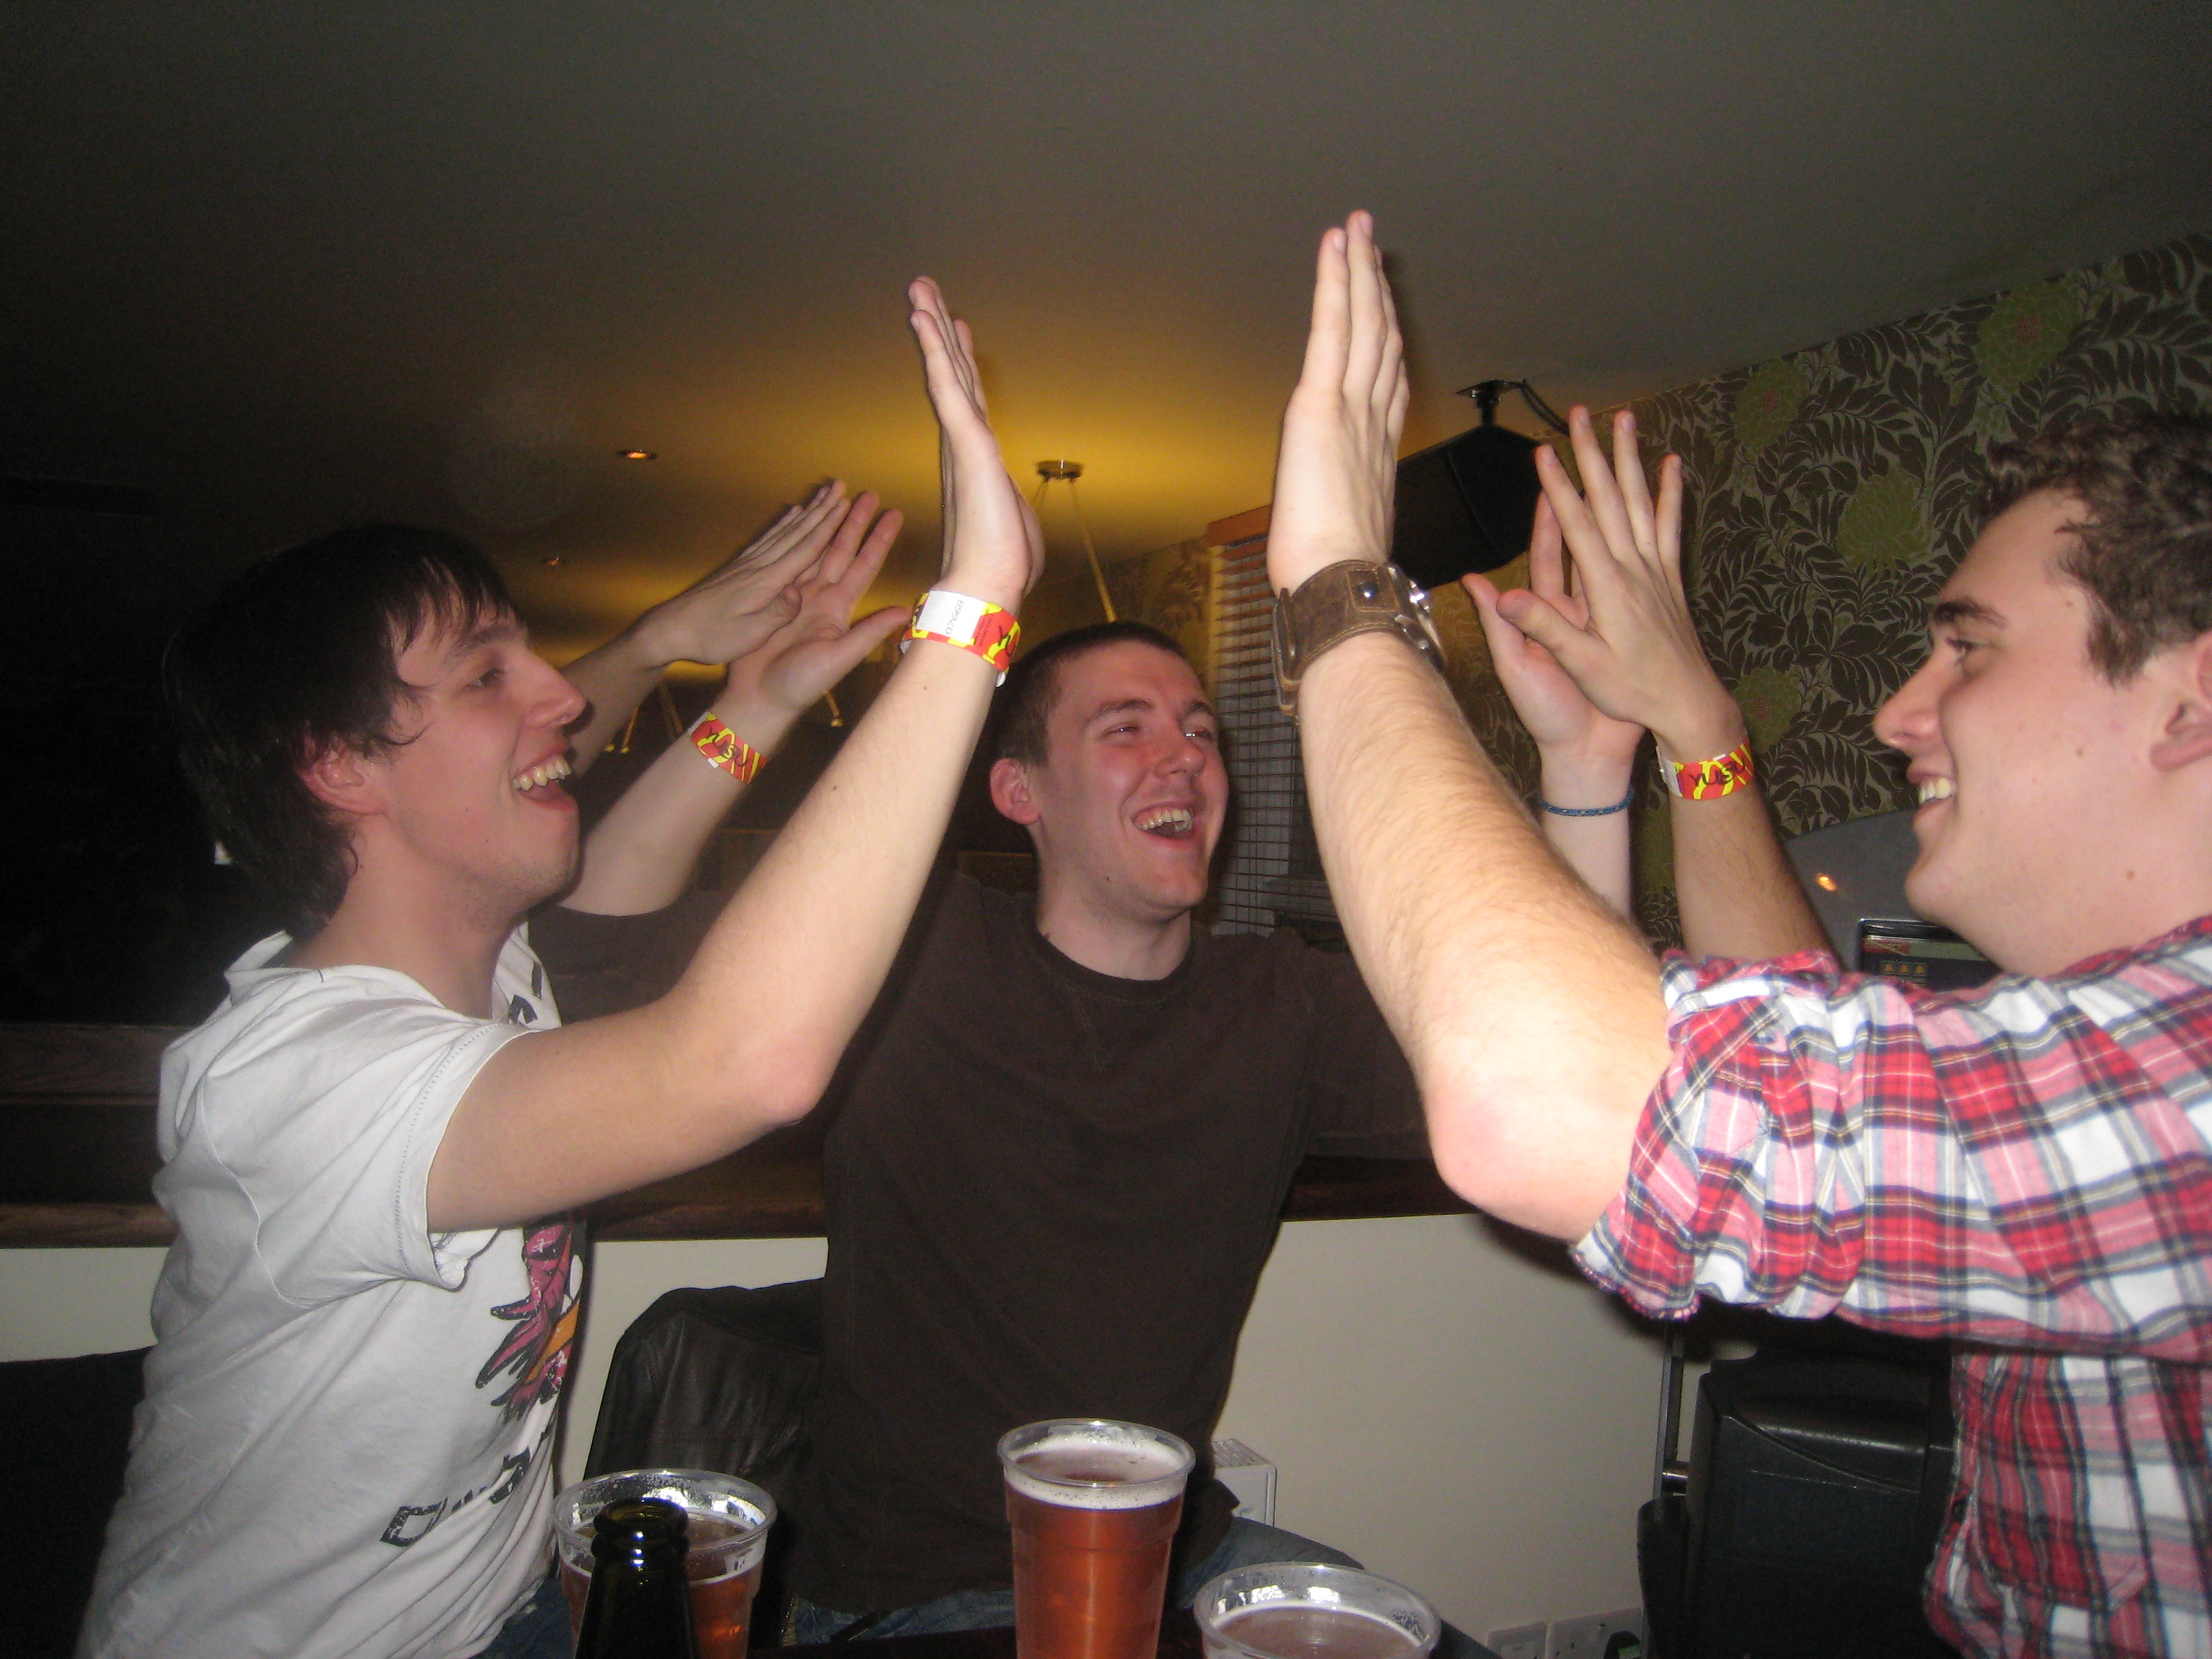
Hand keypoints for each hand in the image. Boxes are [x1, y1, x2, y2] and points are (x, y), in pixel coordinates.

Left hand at [625, 482, 853, 669]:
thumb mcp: (746, 635)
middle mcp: (759, 566)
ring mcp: (747, 563)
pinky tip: (789, 514)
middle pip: (797, 532)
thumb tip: (800, 592)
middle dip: (821, 509)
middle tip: (839, 486)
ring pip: (784, 530)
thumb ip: (775, 614)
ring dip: (806, 511)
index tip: (845, 505)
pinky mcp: (738, 567)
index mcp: (766, 582)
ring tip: (822, 494)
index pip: (804, 549)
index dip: (827, 526)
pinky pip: (767, 538)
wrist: (671, 629)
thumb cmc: (709, 637)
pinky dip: (782, 523)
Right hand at [721, 492, 908, 718]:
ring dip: (826, 525)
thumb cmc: (799, 684)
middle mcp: (821, 597)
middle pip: (841, 550)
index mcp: (839, 609)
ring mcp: (796, 595)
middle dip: (854, 522)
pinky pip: (786, 560)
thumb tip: (906, 611)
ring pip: (815, 550)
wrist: (759, 697)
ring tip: (836, 497)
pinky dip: (794, 540)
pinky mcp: (773, 598)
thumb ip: (869, 632)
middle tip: (868, 493)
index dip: (878, 540)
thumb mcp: (838, 657)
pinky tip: (798, 522)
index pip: (864, 566)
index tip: (893, 515)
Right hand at [907, 278, 1042, 612]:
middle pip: (952, 375)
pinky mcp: (968, 442)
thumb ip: (1011, 507)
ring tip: (920, 289)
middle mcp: (962, 444)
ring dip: (933, 327)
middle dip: (939, 331)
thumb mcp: (1015, 523)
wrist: (988, 587)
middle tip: (925, 292)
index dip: (958, 362)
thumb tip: (1011, 516)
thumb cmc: (1003, 568)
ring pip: (946, 371)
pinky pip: (948, 386)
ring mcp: (963, 441)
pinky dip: (935, 351)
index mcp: (974, 461)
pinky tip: (924, 319)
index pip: (967, 400)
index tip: (954, 327)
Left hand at [1266, 211, 1408, 594]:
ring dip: (1360, 269)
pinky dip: (1336, 280)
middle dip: (1378, 290)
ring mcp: (1352, 406)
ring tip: (1358, 227)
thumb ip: (1345, 510)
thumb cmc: (1337, 573)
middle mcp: (1373, 420)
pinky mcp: (1322, 402)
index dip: (1388, 338)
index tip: (1386, 309)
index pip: (1387, 380)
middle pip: (1381, 339)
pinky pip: (1333, 326)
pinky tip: (1337, 243)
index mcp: (1378, 451)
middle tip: (1374, 246)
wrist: (1339, 580)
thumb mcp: (1346, 534)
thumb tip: (1334, 526)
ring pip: (1363, 321)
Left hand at [1465, 495, 1644, 777]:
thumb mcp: (1516, 666)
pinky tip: (1660, 538)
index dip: (1549, 517)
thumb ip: (1499, 622)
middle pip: (1581, 547)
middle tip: (1591, 465)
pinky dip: (1649, 561)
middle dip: (1584, 506)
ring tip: (1629, 487)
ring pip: (1612, 561)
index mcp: (1544, 613)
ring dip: (1618, 525)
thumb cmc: (1547, 716)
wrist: (1588, 755)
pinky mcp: (1628, 635)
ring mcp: (1604, 620)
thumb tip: (1473, 579)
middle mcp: (1573, 610)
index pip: (1548, 553)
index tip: (1551, 477)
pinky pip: (1639, 589)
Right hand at [1501, 408, 1742, 761]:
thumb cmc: (1630, 691)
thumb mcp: (1581, 665)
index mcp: (1607, 588)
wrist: (1687, 704)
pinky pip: (1670, 524)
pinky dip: (1671, 491)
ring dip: (1630, 457)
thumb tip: (1501, 597)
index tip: (1543, 451)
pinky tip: (1672, 465)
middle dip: (1591, 453)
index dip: (1558, 487)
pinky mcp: (1670, 578)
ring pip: (1641, 501)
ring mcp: (1655, 570)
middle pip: (1610, 499)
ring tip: (1625, 419)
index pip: (1578, 525)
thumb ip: (1544, 627)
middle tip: (1581, 414)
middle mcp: (1634, 569)